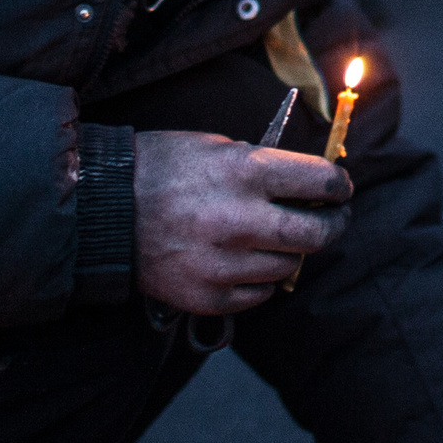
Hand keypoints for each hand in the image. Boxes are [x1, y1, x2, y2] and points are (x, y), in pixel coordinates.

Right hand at [133, 130, 349, 314]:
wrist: (102, 209)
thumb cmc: (159, 168)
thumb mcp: (213, 146)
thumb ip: (261, 165)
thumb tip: (306, 182)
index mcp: (245, 172)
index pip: (321, 182)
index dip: (339, 185)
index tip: (340, 189)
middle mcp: (240, 220)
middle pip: (317, 234)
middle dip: (333, 225)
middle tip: (331, 219)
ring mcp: (224, 263)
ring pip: (287, 266)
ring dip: (288, 252)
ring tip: (272, 238)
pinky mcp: (208, 295)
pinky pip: (257, 293)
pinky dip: (257, 279)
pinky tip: (243, 260)